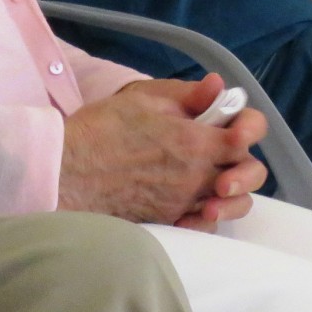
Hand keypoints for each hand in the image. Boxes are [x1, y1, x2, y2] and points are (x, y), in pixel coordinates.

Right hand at [59, 74, 266, 230]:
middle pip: (247, 175)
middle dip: (244, 163)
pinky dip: (207, 215)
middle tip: (227, 153)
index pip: (245, 139)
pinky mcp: (166, 221)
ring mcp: (182, 203)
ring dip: (229, 190)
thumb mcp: (145, 98)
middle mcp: (195, 177)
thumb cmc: (101, 130)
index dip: (246, 128)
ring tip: (215, 179)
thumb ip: (189, 94)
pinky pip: (203, 225)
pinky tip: (196, 202)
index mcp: (195, 142)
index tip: (231, 123)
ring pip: (229, 203)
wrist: (65, 171)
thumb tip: (219, 86)